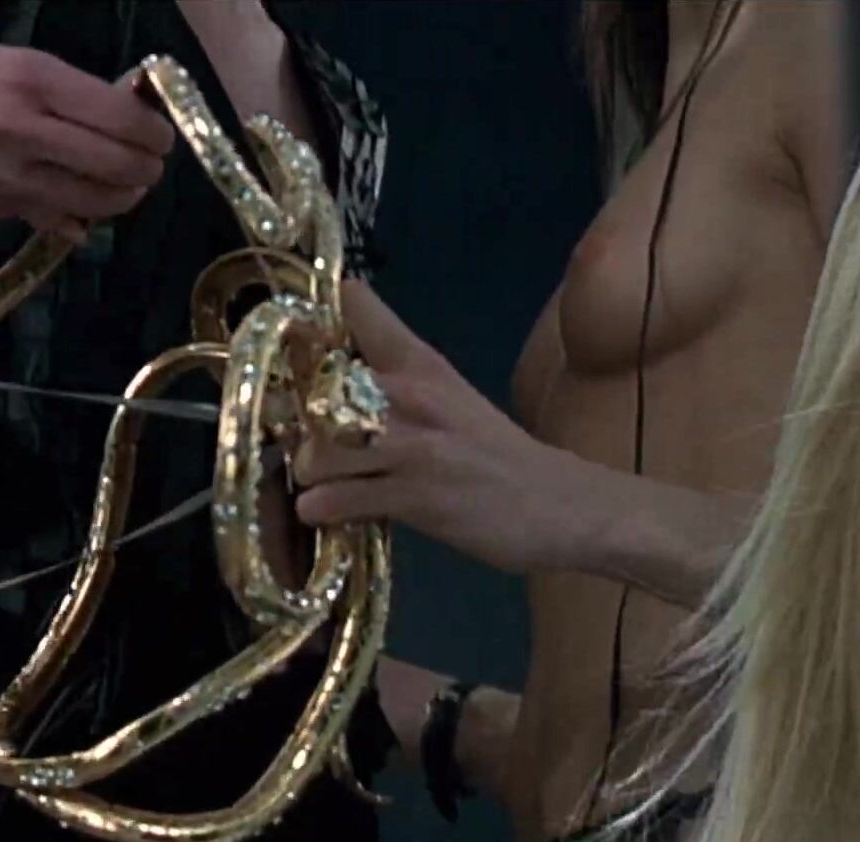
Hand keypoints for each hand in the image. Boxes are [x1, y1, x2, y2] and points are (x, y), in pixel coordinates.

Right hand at [0, 44, 173, 240]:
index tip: (160, 138)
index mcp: (27, 77)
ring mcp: (4, 173)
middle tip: (148, 168)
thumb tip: (124, 111)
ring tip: (122, 187)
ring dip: (122, 198)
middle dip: (147, 170)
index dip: (154, 133)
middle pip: (120, 164)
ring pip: (97, 201)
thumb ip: (60, 89)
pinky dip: (77, 217)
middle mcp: (20, 125)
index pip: (122, 116)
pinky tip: (74, 205)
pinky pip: (57, 220)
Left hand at [293, 280, 600, 574]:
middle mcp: (412, 394)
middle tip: (304, 446)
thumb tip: (334, 395)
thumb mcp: (453, 402)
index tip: (295, 341)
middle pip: (317, 389)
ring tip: (321, 485)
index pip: (358, 309)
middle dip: (299, 422)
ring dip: (308, 474)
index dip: (314, 319)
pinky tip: (329, 514)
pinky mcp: (416, 496)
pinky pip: (339, 500)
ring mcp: (413, 447)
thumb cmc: (502, 458)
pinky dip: (323, 510)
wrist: (564, 505)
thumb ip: (400, 391)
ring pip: (318, 450)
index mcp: (423, 364)